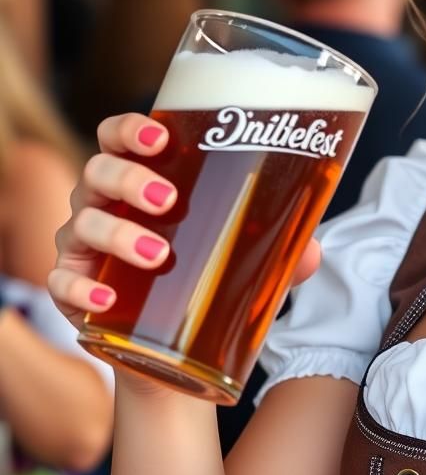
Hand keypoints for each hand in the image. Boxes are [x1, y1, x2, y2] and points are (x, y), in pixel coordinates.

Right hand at [50, 113, 321, 330]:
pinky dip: (80, 288)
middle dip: (129, 179)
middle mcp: (104, 203)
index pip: (119, 136)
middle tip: (168, 199)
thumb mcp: (243, 255)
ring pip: (82, 224)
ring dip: (117, 234)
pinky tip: (106, 298)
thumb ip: (279, 247)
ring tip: (158, 253)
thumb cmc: (205, 272)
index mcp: (140, 178)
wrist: (171, 345)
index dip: (131, 129)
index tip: (161, 138)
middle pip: (98, 171)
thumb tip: (314, 250)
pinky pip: (62, 283)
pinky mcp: (73, 292)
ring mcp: (84, 246)